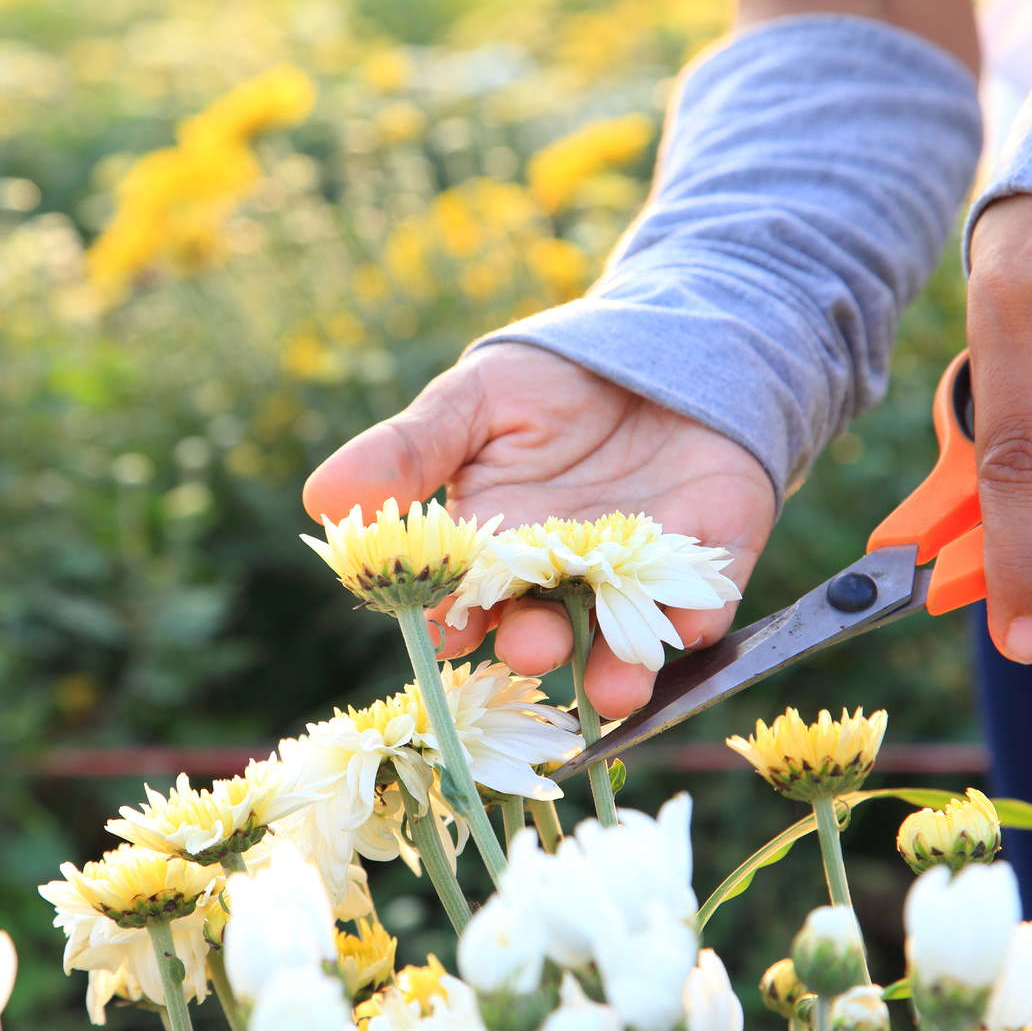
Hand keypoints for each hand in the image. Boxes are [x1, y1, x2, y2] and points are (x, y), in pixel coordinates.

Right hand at [302, 341, 775, 717]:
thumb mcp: (472, 401)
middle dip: (537, 645)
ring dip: (618, 669)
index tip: (444, 631)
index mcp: (495, 550)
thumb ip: (410, 451)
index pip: (467, 599)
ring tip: (614, 688)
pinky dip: (697, 617)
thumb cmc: (551, 381)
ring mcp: (638, 575)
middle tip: (532, 648)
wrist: (658, 342)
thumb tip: (321, 496)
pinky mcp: (710, 558)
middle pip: (545, 627)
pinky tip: (691, 625)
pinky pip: (704, 600)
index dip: (454, 619)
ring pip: (624, 638)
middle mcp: (563, 579)